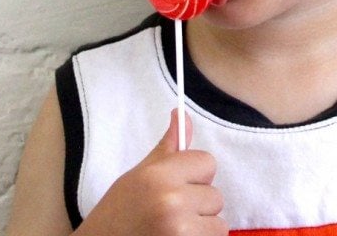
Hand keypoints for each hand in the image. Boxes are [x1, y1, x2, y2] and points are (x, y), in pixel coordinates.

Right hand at [78, 110, 226, 235]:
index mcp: (159, 175)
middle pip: (215, 195)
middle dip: (198, 205)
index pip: (207, 162)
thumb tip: (182, 114)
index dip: (196, 175)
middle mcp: (172, 201)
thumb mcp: (139, 175)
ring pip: (218, 223)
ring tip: (174, 230)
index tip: (180, 187)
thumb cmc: (118, 213)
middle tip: (170, 213)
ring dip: (202, 228)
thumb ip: (167, 148)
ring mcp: (180, 229)